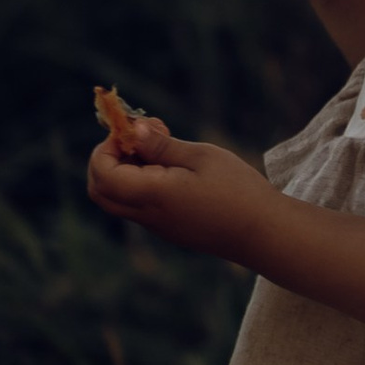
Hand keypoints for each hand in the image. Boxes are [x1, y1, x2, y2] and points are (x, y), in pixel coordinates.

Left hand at [87, 132, 273, 262]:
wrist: (263, 234)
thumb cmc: (238, 190)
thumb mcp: (202, 157)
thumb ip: (162, 145)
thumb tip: (133, 129)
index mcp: (153, 195)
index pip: (102, 173)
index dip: (107, 147)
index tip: (133, 129)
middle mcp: (148, 215)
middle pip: (100, 190)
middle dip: (108, 158)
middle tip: (139, 137)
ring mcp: (157, 226)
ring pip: (117, 199)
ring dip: (125, 170)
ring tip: (161, 147)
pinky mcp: (169, 228)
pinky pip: (138, 205)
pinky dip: (140, 183)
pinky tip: (172, 167)